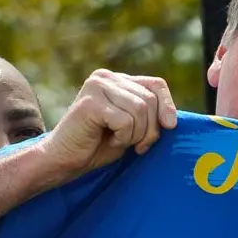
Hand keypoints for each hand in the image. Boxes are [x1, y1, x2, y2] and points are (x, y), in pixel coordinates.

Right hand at [43, 69, 178, 178]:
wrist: (64, 160)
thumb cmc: (98, 146)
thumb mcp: (131, 126)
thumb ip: (148, 115)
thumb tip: (173, 119)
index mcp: (117, 79)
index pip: (156, 84)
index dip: (168, 105)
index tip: (170, 127)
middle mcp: (106, 77)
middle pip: (150, 100)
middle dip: (150, 129)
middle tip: (137, 146)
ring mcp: (97, 86)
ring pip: (140, 110)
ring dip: (135, 135)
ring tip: (118, 141)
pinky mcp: (91, 102)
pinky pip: (126, 121)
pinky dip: (123, 138)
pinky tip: (108, 141)